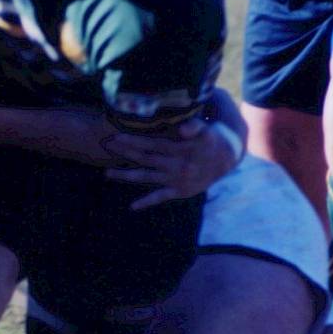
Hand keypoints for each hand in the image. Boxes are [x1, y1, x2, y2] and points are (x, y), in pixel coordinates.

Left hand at [103, 118, 241, 209]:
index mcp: (179, 149)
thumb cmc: (211, 140)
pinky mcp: (179, 191)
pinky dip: (147, 202)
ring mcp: (176, 180)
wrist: (227, 160)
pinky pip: (160, 197)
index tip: (116, 136)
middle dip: (125, 152)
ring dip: (126, 175)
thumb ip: (195, 127)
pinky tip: (132, 207)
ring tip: (107, 174)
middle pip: (145, 158)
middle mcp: (175, 165)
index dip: (134, 140)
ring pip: (146, 177)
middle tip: (106, 146)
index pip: (152, 144)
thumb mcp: (207, 131)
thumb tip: (183, 128)